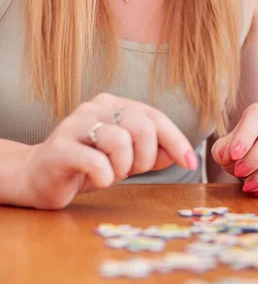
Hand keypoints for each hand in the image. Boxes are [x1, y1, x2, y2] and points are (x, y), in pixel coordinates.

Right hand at [25, 93, 196, 209]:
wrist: (39, 178)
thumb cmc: (90, 165)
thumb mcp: (129, 158)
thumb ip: (155, 152)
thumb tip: (182, 153)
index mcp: (115, 104)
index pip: (155, 117)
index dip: (176, 141)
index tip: (191, 162)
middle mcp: (96, 107)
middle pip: (142, 127)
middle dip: (146, 157)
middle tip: (131, 170)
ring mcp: (75, 124)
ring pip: (120, 142)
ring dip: (123, 168)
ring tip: (111, 173)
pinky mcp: (60, 148)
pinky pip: (97, 163)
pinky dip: (105, 178)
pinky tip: (97, 179)